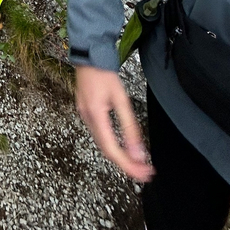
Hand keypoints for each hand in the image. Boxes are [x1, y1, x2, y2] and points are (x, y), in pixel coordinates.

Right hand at [75, 65, 154, 182]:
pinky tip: (123, 147)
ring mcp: (84, 116)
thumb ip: (130, 126)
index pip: (111, 149)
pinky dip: (112, 145)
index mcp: (96, 115)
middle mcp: (87, 118)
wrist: (89, 56)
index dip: (127, 165)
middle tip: (145, 172)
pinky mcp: (86, 113)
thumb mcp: (121, 99)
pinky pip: (99, 135)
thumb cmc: (105, 73)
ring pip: (102, 144)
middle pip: (106, 150)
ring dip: (120, 156)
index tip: (143, 173)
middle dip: (126, 164)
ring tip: (138, 163)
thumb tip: (138, 152)